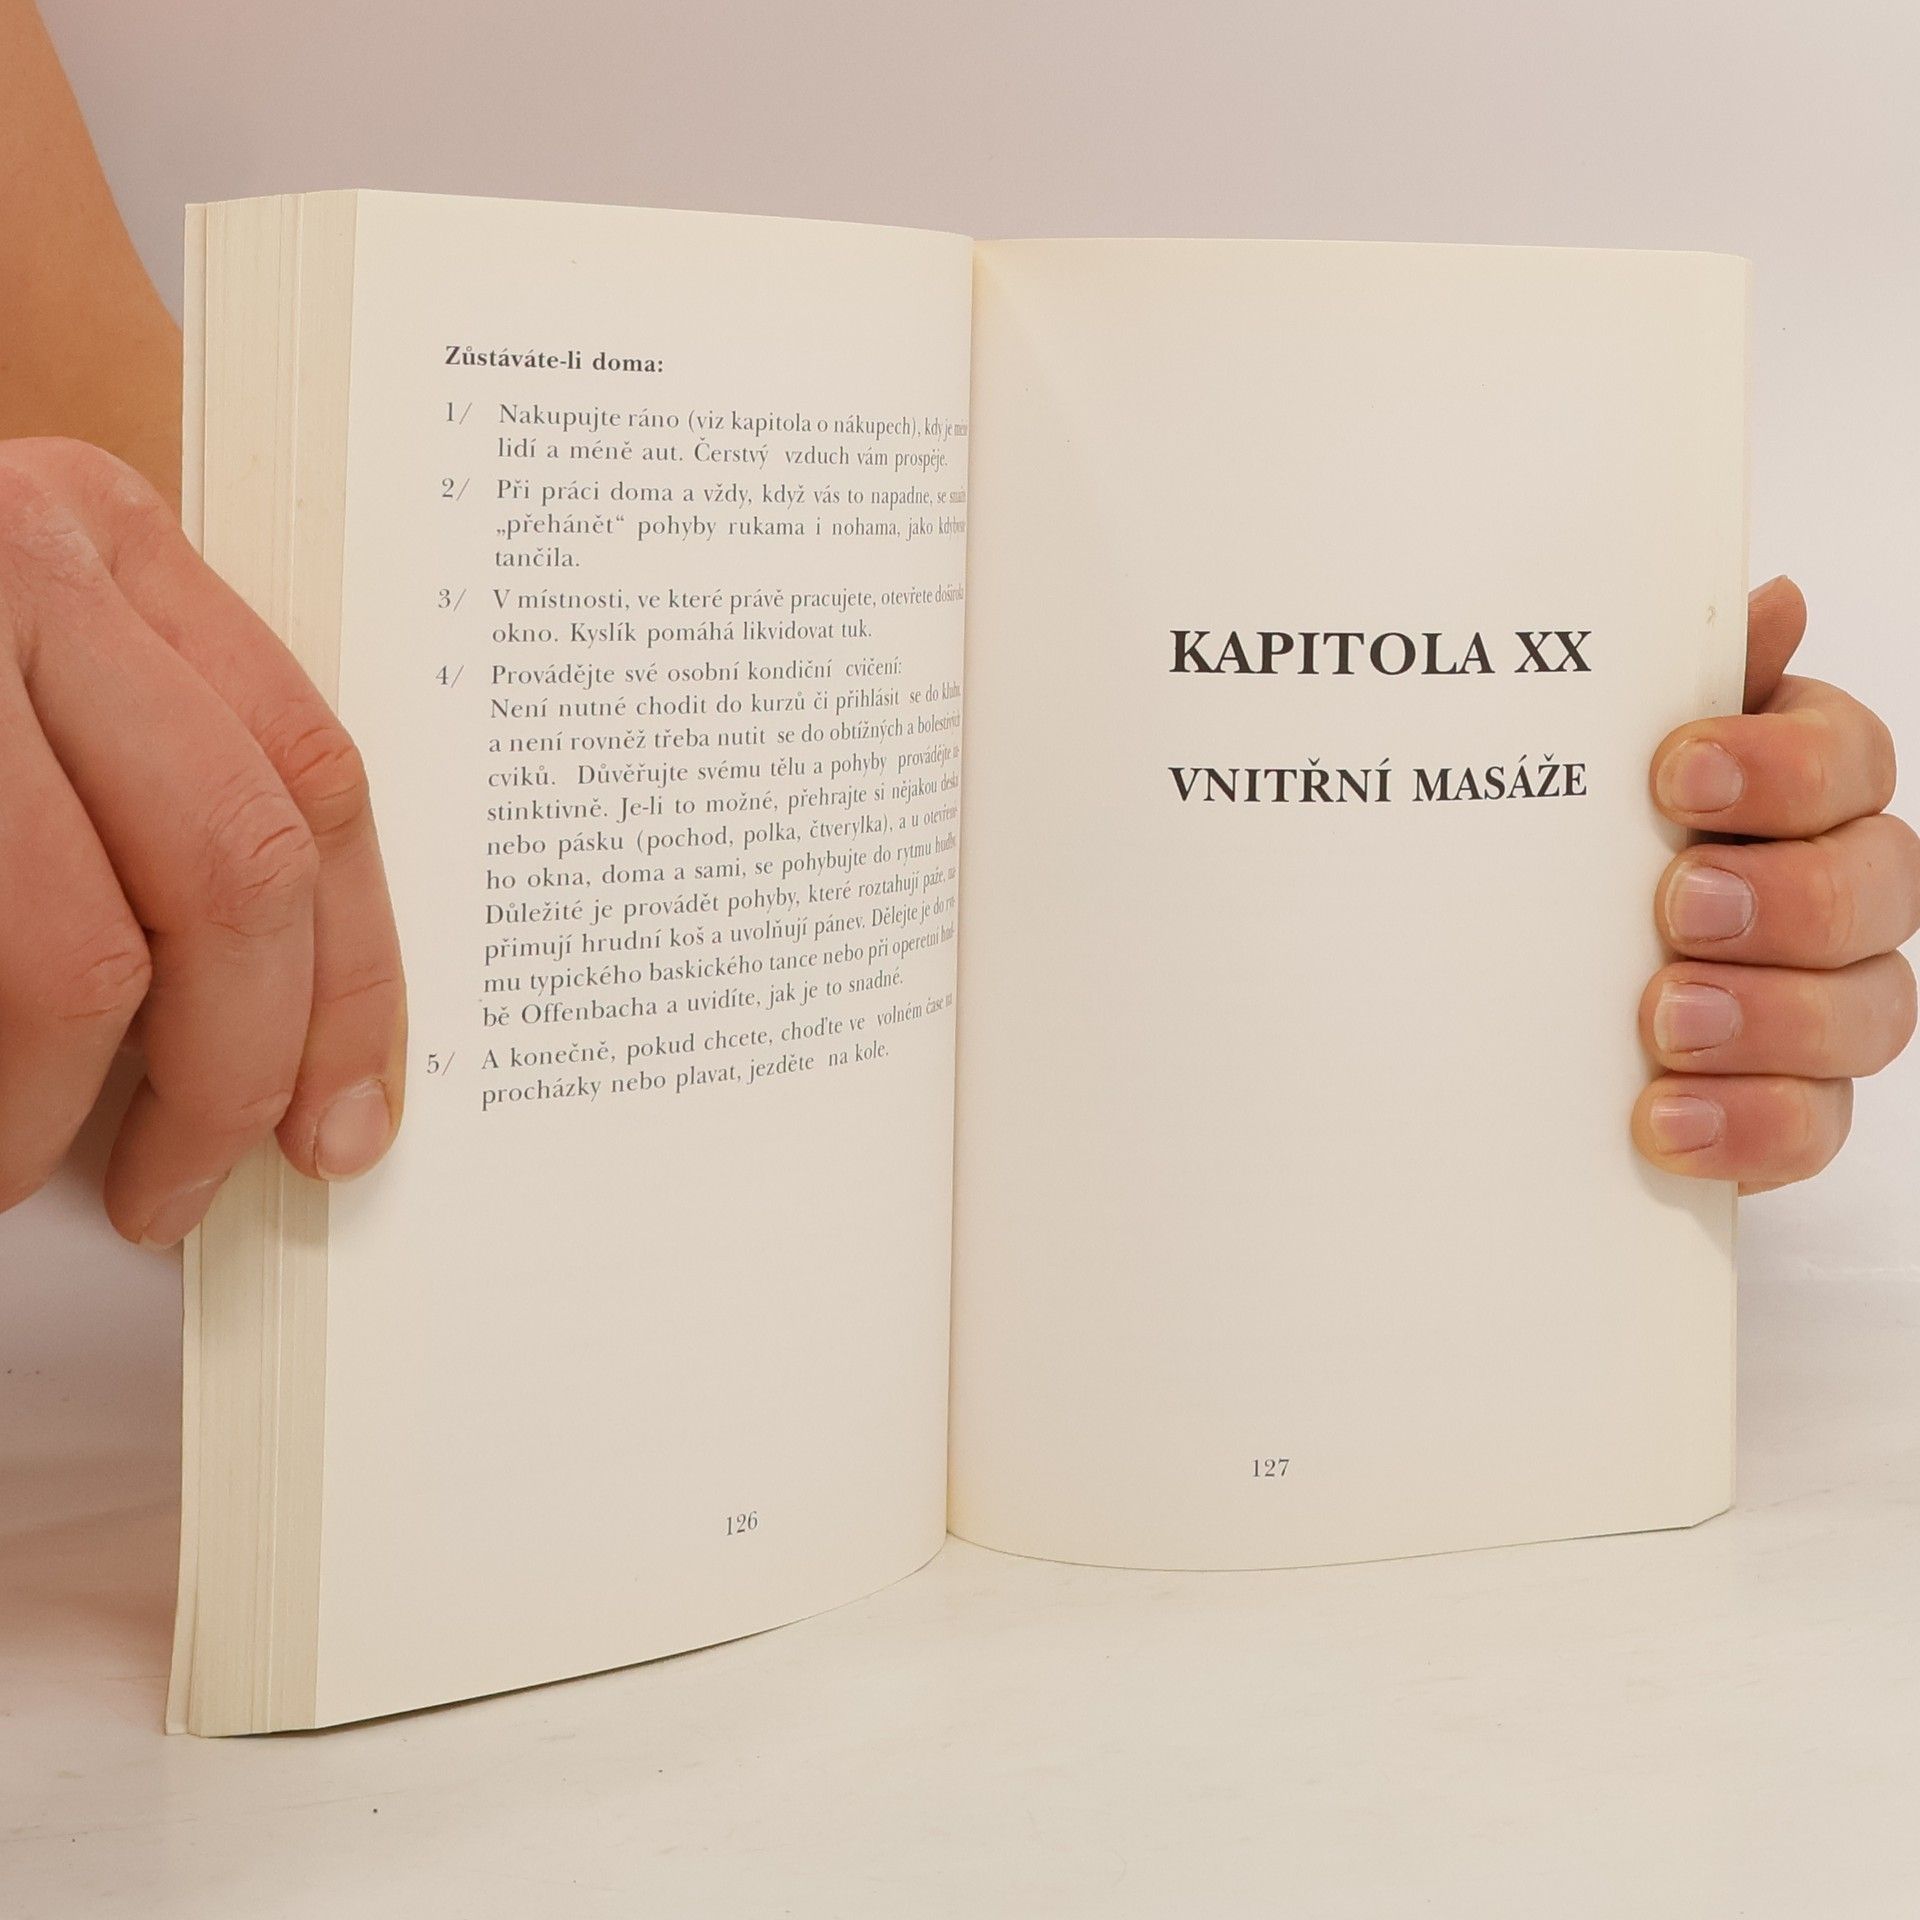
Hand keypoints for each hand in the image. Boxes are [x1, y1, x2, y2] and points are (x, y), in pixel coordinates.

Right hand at [0, 437, 404, 1244]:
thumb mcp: (15, 662)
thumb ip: (134, 772)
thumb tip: (273, 1027)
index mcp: (104, 534)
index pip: (314, 783)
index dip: (352, 982)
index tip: (345, 1116)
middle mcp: (17, 560)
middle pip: (234, 871)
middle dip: (230, 1074)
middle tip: (181, 1191)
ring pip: (77, 956)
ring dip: (45, 1118)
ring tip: (10, 1177)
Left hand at [1634, 576, 1917, 1190]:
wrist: (1515, 1001)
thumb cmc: (1577, 855)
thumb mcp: (1591, 766)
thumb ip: (1673, 688)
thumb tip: (1773, 600)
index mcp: (1797, 791)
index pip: (1849, 761)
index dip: (1784, 766)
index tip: (1675, 775)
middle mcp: (1836, 892)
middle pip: (1878, 885)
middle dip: (1785, 896)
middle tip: (1678, 906)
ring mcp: (1825, 1007)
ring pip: (1867, 1011)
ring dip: (1771, 1017)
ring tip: (1665, 1021)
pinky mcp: (1789, 1107)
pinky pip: (1812, 1126)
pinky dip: (1748, 1125)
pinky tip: (1664, 1121)